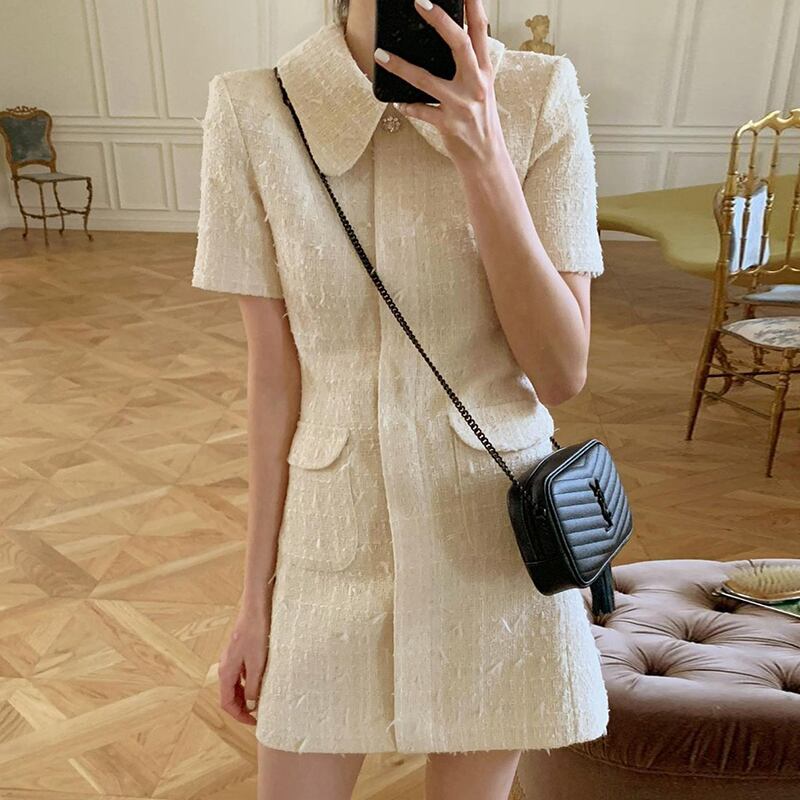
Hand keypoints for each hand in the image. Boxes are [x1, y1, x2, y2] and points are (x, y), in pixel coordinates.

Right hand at [218, 598, 271, 725]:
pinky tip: (260, 681)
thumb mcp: (257, 664)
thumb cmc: (256, 633)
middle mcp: (225, 666)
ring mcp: (231, 658)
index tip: (254, 722)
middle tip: (258, 714)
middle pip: (229, 695)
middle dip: (241, 707)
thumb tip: (250, 705)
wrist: (256, 609)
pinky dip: (247, 683)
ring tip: (260, 700)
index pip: (227, 703)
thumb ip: (252, 686)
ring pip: (234, 685)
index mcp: (226, 672)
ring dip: (245, 696)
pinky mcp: (238, 651)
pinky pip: (239, 674)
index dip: (239, 715)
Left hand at [373, 0, 505, 166]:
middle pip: (459, 44)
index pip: (480, 30)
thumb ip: (468, 67)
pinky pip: (421, 111)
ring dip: (400, 66)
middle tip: (419, 2)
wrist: (487, 159)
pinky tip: (397, 101)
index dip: (473, 5)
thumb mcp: (481, 90)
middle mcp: (476, 85)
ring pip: (426, 80)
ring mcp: (462, 105)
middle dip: (439, 20)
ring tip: (380, 55)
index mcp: (485, 71)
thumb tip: (447, 42)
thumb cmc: (480, 122)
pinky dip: (407, 106)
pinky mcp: (449, 125)